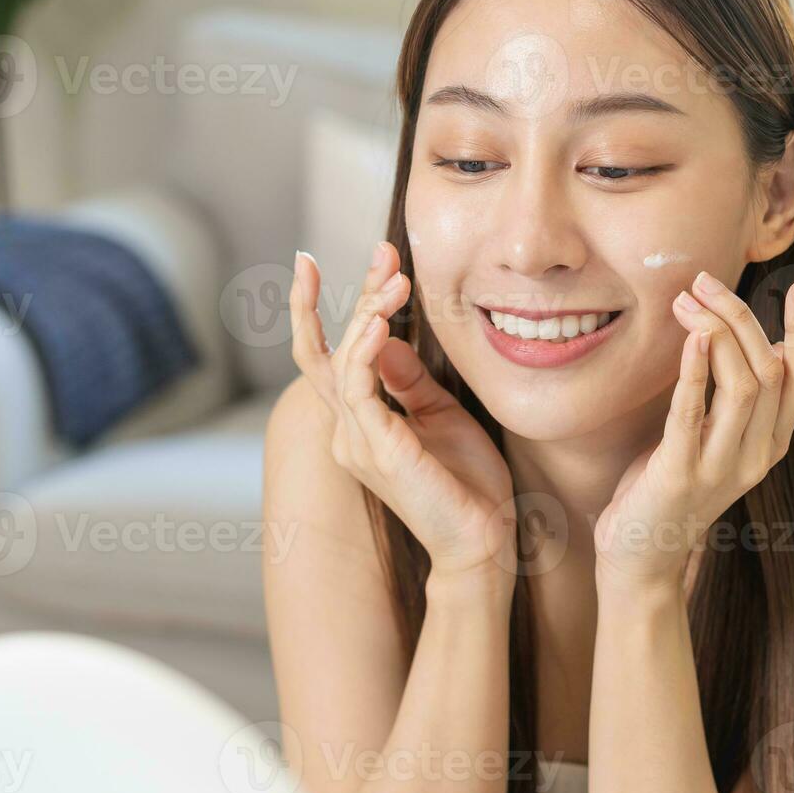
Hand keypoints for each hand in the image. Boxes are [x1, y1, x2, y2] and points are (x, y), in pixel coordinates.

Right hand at [289, 243, 515, 584]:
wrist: (483, 539)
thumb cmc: (467, 482)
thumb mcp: (441, 414)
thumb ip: (410, 379)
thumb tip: (390, 336)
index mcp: (360, 422)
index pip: (324, 355)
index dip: (313, 308)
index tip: (309, 260)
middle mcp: (347, 431)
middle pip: (331, 349)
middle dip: (355, 294)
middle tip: (383, 253)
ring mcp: (357, 442)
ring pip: (344, 361)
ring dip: (368, 314)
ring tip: (395, 282)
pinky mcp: (377, 450)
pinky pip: (360, 388)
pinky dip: (366, 350)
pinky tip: (384, 322)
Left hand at [594, 270, 793, 588]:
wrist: (643, 557)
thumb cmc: (672, 484)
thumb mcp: (714, 436)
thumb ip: (733, 395)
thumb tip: (750, 335)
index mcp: (772, 442)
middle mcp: (757, 454)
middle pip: (771, 370)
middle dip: (741, 315)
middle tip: (705, 281)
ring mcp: (722, 467)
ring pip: (744, 386)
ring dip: (716, 333)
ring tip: (687, 301)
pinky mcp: (680, 474)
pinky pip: (692, 415)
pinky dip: (694, 372)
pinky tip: (689, 338)